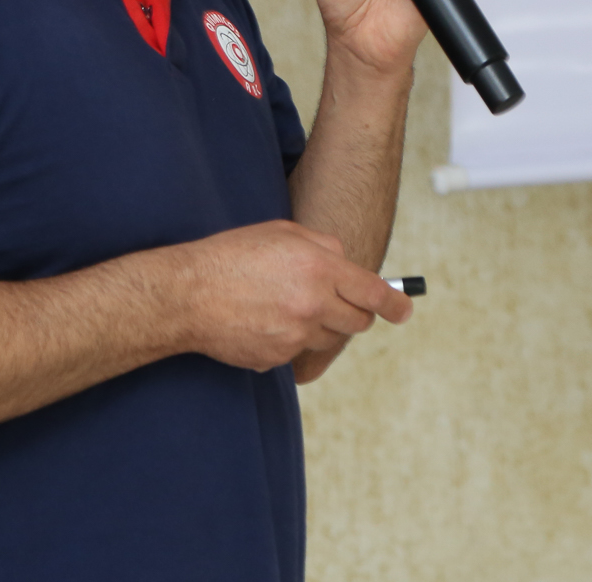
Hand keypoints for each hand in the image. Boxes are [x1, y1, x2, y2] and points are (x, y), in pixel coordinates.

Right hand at [167, 220, 410, 373]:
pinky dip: (289, 339)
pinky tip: (263, 321)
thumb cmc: (233, 255)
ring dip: (319, 325)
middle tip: (336, 303)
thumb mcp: (283, 233)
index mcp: (319, 269)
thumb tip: (346, 263)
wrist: (187, 295)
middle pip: (357, 322)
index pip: (373, 293)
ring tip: (284, 304)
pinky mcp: (277, 359)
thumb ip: (324, 246)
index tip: (404, 311)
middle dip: (355, 313)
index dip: (394, 305)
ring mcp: (295, 336)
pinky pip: (297, 352)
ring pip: (328, 338)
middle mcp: (313, 305)